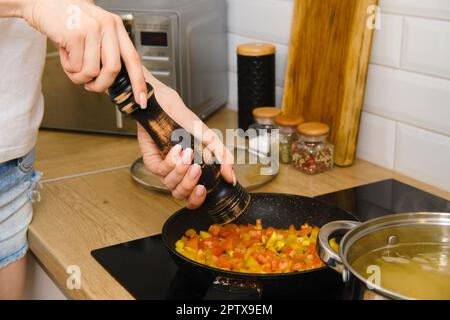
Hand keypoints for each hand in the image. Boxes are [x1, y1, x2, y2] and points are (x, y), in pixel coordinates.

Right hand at [19, 0, 146, 106]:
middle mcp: (108, 25)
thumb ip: (107, 51)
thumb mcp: (95, 31)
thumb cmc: (68, 20)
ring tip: (72, 63)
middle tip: (91, 86)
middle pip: (114, 69)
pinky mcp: (75, 34)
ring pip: (92, 71)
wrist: (41, 1)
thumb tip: (114, 80)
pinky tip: (64, 54)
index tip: (141, 100)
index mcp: (116, 27)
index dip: (138, 82)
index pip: (133, 59)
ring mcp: (92, 29)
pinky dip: (68, 68)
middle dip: (101, 85)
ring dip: (79, 76)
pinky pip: (76, 67)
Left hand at [138, 69, 234, 208]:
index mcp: (192, 172)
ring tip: (188, 153)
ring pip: (170, 184)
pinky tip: (176, 149)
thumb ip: (223, 157)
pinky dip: (170, 160)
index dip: (197, 199)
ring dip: (180, 170)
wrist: (166, 105)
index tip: (203, 189)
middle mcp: (178, 174)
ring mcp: (164, 169)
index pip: (194, 197)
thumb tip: (231, 177)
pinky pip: (160, 170)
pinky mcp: (152, 161)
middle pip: (181, 194)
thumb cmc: (185, 121)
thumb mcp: (210, 139)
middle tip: (197, 168)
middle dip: (189, 183)